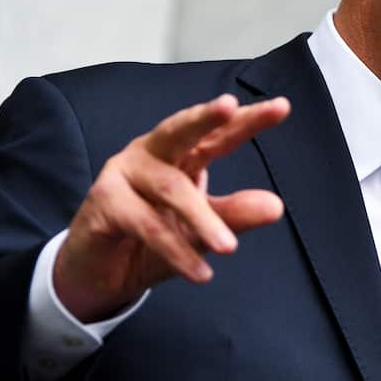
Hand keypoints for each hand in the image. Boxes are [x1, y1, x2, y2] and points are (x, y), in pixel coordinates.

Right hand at [53, 94, 290, 321]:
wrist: (98, 273)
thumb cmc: (150, 241)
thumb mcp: (200, 231)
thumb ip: (233, 214)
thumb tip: (276, 206)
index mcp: (179, 155)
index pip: (217, 134)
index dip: (247, 121)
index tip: (282, 107)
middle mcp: (151, 154)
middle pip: (180, 129)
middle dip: (206, 117)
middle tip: (232, 107)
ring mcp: (123, 174)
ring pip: (170, 187)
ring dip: (202, 218)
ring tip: (228, 247)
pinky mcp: (104, 203)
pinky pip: (146, 224)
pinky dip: (175, 250)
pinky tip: (200, 272)